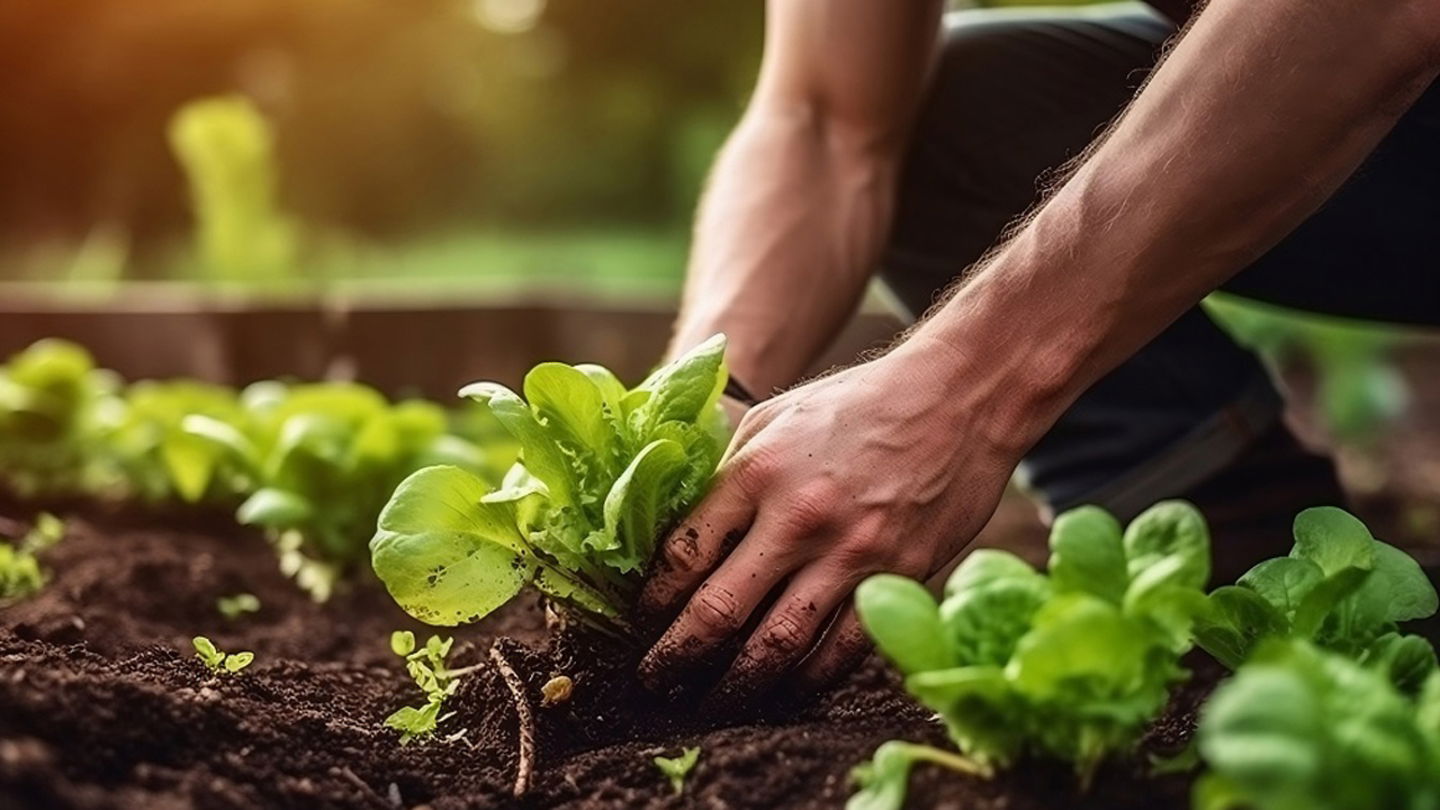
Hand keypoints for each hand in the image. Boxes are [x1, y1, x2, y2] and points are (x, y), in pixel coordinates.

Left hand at [637, 339, 1027, 699]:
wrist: (957, 397)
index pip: (683, 555)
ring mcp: (852, 552)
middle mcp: (798, 517)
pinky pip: (842, 650)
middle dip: (675, 658)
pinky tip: (784, 690)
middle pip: (718, 610)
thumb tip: (680, 535)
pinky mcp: (897, 577)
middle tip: (652, 684)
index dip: (651, 603)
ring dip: (736, 684)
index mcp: (757, 472)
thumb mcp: (775, 418)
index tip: (637, 627)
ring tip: (709, 703)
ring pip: (777, 644)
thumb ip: (729, 475)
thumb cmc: (857, 405)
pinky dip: (807, 679)